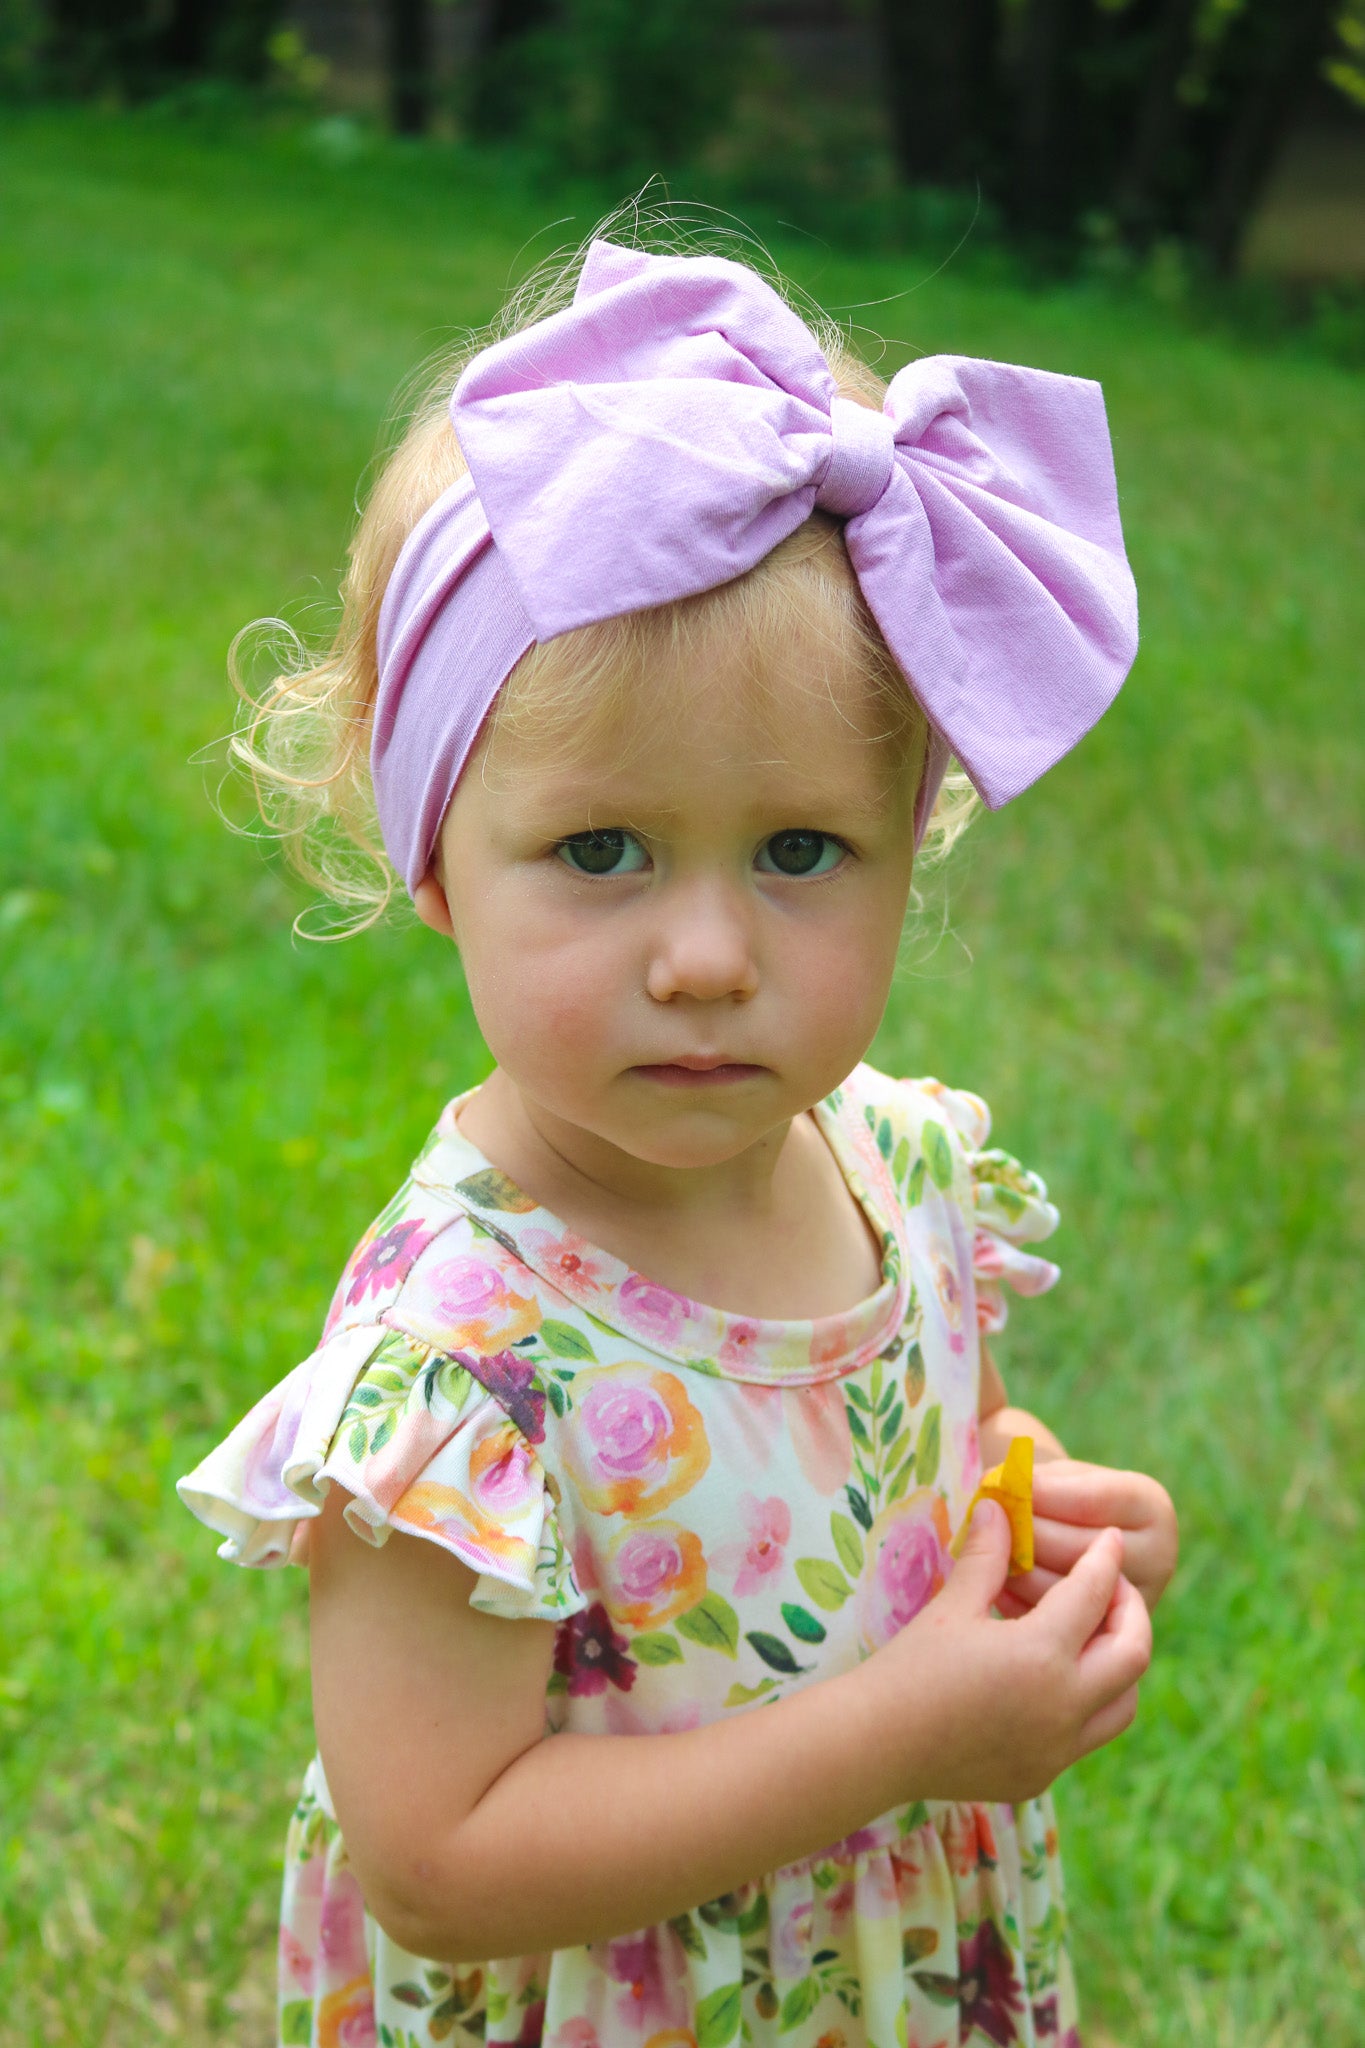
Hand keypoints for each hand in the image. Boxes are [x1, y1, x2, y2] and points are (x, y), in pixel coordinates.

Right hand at [869, 1498, 1151, 1805]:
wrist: (874, 1745)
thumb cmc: (909, 1667)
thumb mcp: (951, 1607)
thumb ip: (988, 1557)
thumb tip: (999, 1507)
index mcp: (1041, 1654)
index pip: (1094, 1594)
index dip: (1104, 1560)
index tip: (1108, 1540)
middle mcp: (1063, 1705)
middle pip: (1133, 1653)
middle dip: (1129, 1611)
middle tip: (1110, 1586)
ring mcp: (1057, 1748)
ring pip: (1123, 1703)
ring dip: (1118, 1664)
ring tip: (1091, 1634)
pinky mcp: (1043, 1775)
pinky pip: (1088, 1735)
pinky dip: (1088, 1701)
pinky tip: (1055, 1679)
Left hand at [993, 1459, 1177, 1619]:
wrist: (1069, 1529)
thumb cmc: (1058, 1494)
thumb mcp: (1055, 1477)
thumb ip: (1032, 1486)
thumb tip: (991, 1505)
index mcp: (1153, 1509)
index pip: (1094, 1500)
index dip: (1045, 1492)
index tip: (1001, 1484)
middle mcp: (1157, 1559)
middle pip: (1078, 1548)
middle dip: (1026, 1534)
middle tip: (985, 1522)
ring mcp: (1135, 1604)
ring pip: (1064, 1593)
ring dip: (1017, 1569)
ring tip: (982, 1549)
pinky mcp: (1105, 1637)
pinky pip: (1053, 1629)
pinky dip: (1016, 1602)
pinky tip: (990, 1584)